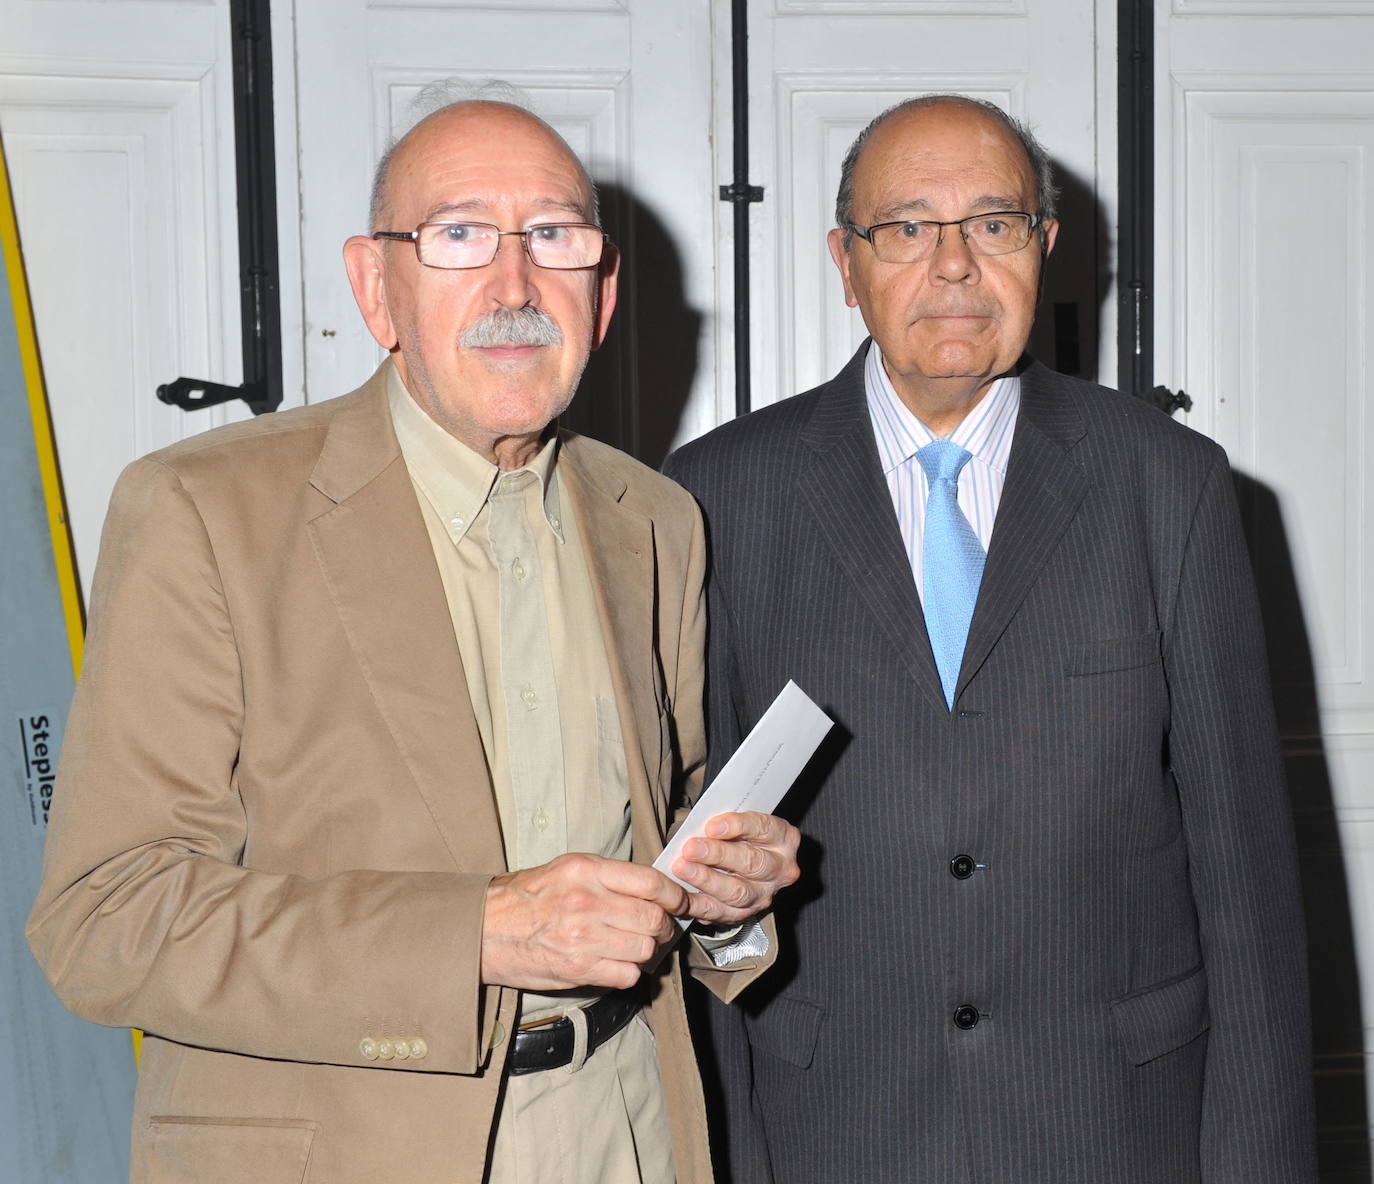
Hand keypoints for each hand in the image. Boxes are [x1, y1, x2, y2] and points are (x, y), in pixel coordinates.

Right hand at [480, 853, 689, 990]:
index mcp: (587, 870)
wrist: (485, 929)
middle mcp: (587, 902)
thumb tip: (652, 888)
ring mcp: (583, 937)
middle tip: (660, 927)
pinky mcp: (578, 969)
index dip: (674, 894)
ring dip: (647, 950)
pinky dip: (629, 971)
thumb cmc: (527, 897)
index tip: (679, 901)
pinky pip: (627, 974)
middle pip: (653, 918)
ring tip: (635, 945)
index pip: (650, 881)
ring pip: (645, 948)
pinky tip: (617, 963)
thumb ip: (609, 876)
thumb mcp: (567, 869)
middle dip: (664, 925)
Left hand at [673, 811, 800, 925]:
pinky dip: (698, 904)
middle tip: (690, 848)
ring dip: (706, 879)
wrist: (746, 861)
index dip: (737, 826)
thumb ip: (723, 823)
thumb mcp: (738, 822)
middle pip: (752, 862)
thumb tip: (696, 827)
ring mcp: (765, 894)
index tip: (711, 826)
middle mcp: (780, 868)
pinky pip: (721, 913)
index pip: (763, 828)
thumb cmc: (738, 835)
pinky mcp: (747, 913)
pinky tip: (682, 893)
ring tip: (681, 868)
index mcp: (783, 837)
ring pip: (737, 891)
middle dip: (718, 855)